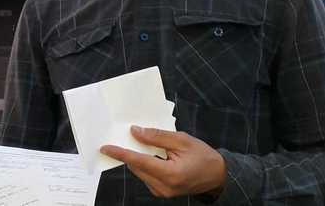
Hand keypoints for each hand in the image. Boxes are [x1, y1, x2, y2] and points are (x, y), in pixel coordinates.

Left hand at [99, 126, 226, 198]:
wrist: (218, 175)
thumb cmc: (203, 156)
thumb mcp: (182, 140)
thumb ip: (157, 136)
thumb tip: (136, 132)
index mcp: (170, 174)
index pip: (139, 161)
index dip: (121, 153)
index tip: (106, 148)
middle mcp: (164, 187)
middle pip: (137, 167)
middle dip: (128, 151)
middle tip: (121, 136)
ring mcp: (162, 192)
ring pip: (140, 172)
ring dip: (136, 158)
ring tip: (137, 142)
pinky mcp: (161, 192)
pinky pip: (146, 176)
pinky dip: (143, 164)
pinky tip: (147, 153)